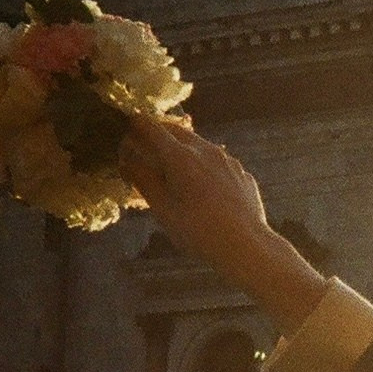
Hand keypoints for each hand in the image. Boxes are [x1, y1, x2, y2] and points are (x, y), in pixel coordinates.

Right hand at [119, 115, 324, 330]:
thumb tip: (127, 160)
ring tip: (171, 169)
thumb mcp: (162, 208)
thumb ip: (143, 179)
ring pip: (198, 144)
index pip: (151, 127)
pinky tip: (200, 187)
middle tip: (143, 148)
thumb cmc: (198, 231)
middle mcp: (205, 150)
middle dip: (156, 134)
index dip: (135, 126)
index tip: (126, 130)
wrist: (246, 245)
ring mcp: (227, 159)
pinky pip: (216, 161)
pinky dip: (201, 165)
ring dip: (180, 149)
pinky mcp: (241, 172)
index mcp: (180, 156)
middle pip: (175, 130)